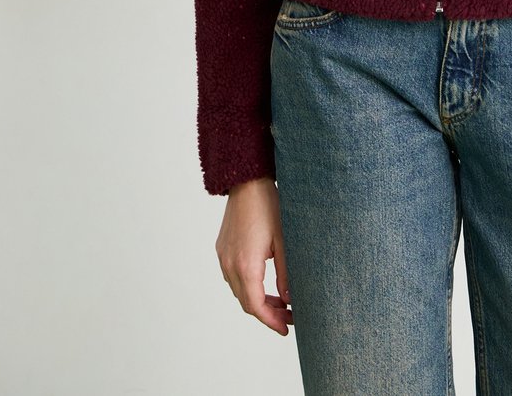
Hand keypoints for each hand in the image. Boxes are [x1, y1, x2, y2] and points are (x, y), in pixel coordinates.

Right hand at [215, 176, 293, 332]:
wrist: (247, 182)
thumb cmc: (269, 207)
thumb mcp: (284, 241)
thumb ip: (286, 274)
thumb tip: (289, 299)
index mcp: (246, 265)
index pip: (256, 307)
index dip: (271, 321)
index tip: (285, 329)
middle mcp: (230, 265)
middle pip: (246, 303)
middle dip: (268, 314)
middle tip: (289, 316)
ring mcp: (223, 257)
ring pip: (239, 291)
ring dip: (258, 300)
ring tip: (281, 301)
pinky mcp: (222, 249)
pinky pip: (233, 277)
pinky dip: (248, 286)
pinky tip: (265, 283)